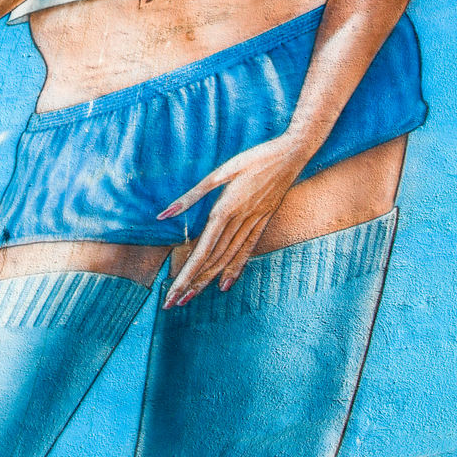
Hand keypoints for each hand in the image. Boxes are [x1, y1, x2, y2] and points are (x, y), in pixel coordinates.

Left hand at [159, 135, 306, 307]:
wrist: (293, 153)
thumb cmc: (255, 157)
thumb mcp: (222, 171)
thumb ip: (192, 195)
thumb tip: (163, 214)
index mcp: (226, 209)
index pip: (202, 250)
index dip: (187, 273)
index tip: (173, 291)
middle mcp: (240, 221)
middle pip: (213, 259)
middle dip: (192, 282)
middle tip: (173, 302)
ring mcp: (254, 223)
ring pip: (229, 258)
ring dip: (208, 279)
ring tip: (191, 297)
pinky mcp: (264, 220)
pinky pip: (248, 249)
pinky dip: (236, 268)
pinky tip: (224, 284)